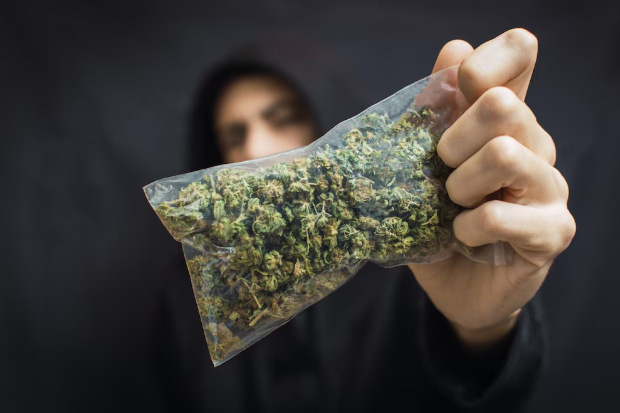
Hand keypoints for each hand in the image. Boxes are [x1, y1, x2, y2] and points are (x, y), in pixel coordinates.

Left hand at [409, 29, 575, 348]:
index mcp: (504, 119)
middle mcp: (535, 144)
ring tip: (452, 206)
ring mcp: (549, 187)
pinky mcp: (553, 232)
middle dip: (453, 140)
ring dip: (460, 186)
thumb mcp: (425, 163)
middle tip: (442, 170)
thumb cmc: (436, 218)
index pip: (520, 53)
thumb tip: (454, 46)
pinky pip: (499, 216)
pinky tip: (463, 236)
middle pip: (503, 105)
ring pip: (505, 154)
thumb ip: (438, 109)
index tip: (460, 87)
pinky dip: (467, 227)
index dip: (487, 59)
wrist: (454, 285)